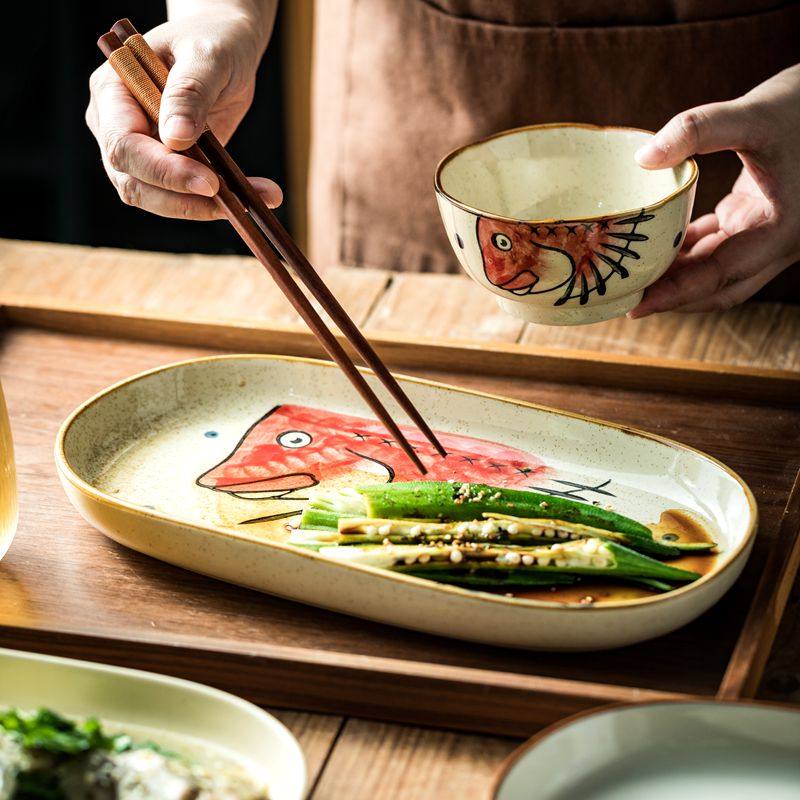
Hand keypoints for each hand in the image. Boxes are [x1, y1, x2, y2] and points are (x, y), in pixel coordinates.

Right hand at [86, 8, 281, 219]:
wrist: (224, 49)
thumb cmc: (212, 41)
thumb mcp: (207, 56)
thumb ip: (190, 91)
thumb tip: (175, 138)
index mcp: (112, 92)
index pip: (124, 146)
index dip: (164, 170)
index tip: (209, 182)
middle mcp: (115, 127)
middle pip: (134, 183)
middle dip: (186, 200)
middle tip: (237, 203)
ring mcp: (139, 152)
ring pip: (158, 200)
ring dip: (206, 208)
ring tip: (258, 198)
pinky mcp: (167, 170)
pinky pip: (184, 198)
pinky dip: (217, 203)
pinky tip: (254, 195)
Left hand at [629, 64, 799, 316]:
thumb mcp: (755, 113)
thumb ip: (699, 129)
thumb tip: (643, 157)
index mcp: (782, 231)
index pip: (720, 277)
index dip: (675, 295)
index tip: (636, 307)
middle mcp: (778, 242)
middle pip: (717, 287)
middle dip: (672, 296)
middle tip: (625, 297)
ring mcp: (766, 231)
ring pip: (716, 269)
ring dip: (677, 275)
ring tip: (631, 274)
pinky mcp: (755, 216)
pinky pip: (716, 246)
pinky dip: (685, 250)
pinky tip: (652, 245)